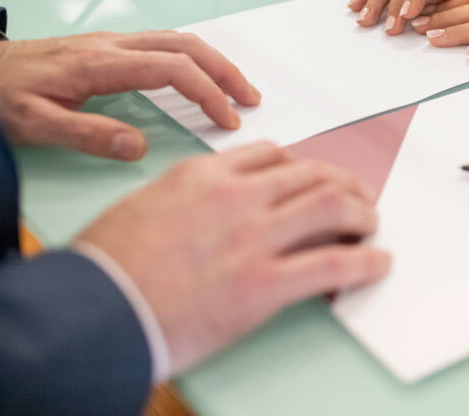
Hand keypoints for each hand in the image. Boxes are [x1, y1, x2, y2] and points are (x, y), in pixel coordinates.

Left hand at [0, 31, 260, 160]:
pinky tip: (197, 77)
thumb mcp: (34, 125)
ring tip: (235, 89)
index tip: (227, 120)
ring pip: (177, 40)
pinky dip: (192, 58)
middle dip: (225, 71)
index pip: (173, 69)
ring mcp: (110, 42)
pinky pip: (163, 44)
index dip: (208, 93)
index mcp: (101, 62)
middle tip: (251, 100)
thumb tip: (138, 146)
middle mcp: (112, 44)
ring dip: (212, 62)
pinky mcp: (106, 47)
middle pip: (186, 45)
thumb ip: (87, 135)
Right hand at [75, 142, 389, 374]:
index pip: (271, 155)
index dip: (303, 167)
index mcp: (202, 175)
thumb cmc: (103, 270)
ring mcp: (252, 238)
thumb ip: (185, 201)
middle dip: (345, 185)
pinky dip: (365, 261)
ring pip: (332, 205)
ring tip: (372, 225)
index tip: (314, 179)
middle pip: (312, 174)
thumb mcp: (143, 209)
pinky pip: (333, 263)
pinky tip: (377, 263)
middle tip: (359, 199)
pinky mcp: (263, 284)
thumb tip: (207, 213)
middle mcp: (235, 195)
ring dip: (362, 214)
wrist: (90, 313)